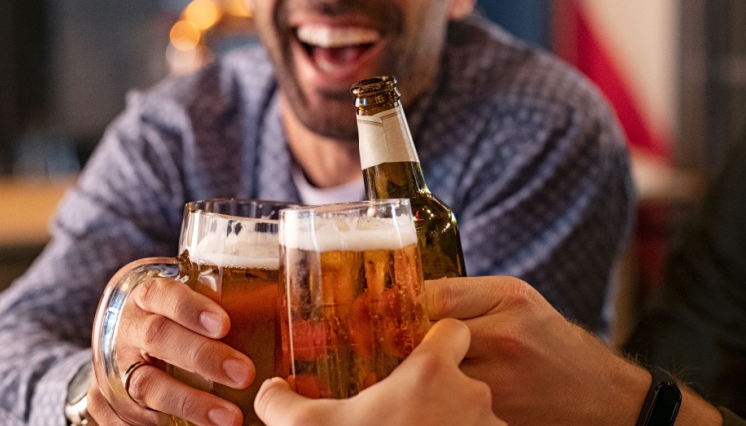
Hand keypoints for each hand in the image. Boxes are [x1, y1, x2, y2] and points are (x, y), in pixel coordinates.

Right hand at [89, 258, 254, 425]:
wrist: (118, 336)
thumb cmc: (170, 314)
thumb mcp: (185, 297)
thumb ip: (222, 301)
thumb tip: (284, 308)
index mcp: (145, 295)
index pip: (163, 294)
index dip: (191, 309)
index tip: (224, 324)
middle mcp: (125, 328)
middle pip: (157, 338)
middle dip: (201, 357)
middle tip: (244, 373)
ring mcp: (111, 366)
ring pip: (146, 385)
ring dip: (189, 403)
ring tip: (230, 417)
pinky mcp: (104, 401)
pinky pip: (127, 418)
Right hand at [253, 319, 503, 425]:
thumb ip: (284, 404)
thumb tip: (269, 390)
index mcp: (431, 373)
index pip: (452, 329)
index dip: (436, 338)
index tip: (415, 356)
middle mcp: (471, 395)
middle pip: (464, 376)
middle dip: (441, 392)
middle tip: (408, 412)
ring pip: (476, 414)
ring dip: (456, 423)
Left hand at [424, 276, 649, 425]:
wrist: (596, 394)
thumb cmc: (550, 341)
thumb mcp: (516, 299)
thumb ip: (466, 293)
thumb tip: (412, 297)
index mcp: (508, 302)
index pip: (432, 297)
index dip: (413, 306)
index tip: (405, 312)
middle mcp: (504, 340)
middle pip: (429, 339)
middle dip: (417, 342)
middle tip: (412, 345)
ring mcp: (499, 384)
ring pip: (436, 376)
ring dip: (430, 374)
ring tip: (436, 372)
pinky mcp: (496, 416)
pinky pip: (451, 403)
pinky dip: (445, 398)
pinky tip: (450, 394)